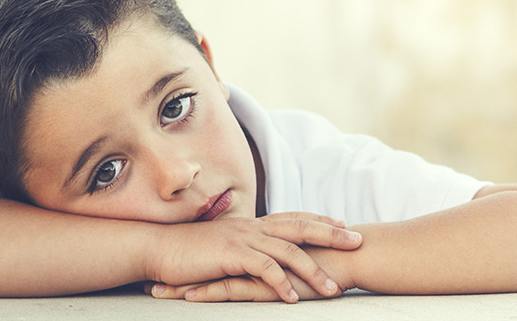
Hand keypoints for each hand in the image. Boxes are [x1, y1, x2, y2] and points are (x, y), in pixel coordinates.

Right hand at [147, 212, 361, 302]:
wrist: (158, 247)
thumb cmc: (189, 250)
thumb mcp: (223, 244)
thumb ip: (245, 245)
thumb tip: (259, 251)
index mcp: (253, 223)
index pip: (294, 218)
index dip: (319, 220)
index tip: (343, 224)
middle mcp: (253, 227)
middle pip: (301, 227)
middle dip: (332, 234)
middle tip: (358, 242)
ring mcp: (243, 239)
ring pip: (288, 251)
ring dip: (313, 271)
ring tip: (333, 290)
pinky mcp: (231, 255)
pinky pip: (263, 269)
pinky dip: (280, 284)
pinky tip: (293, 299)